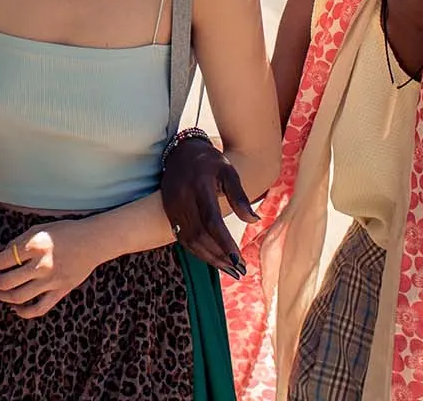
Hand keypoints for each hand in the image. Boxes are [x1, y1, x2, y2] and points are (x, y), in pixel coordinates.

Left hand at [0, 220, 99, 318]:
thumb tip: (1, 258)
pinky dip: (24, 312)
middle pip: (5, 281)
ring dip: (2, 296)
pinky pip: (39, 308)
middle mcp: (41, 265)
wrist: (93, 241)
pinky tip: (15, 307)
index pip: (1, 260)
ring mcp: (51, 280)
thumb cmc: (64, 232)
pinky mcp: (60, 291)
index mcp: (34, 246)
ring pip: (18, 297)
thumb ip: (19, 243)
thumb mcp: (38, 229)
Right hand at [160, 132, 257, 277]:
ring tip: (230, 270)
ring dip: (209, 258)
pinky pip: (182, 238)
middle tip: (239, 270)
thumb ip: (240, 196)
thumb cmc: (211, 162)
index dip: (223, 242)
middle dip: (219, 255)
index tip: (238, 258)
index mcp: (199, 186)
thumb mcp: (229, 172)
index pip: (211, 220)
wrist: (182, 152)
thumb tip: (254, 220)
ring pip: (189, 240)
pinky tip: (213, 259)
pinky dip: (198, 252)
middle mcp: (182, 198)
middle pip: (198, 235)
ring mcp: (172, 207)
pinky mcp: (168, 213)